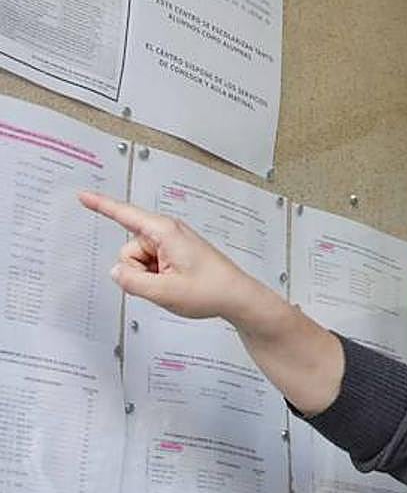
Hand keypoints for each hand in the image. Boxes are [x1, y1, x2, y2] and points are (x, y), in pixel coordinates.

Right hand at [79, 191, 265, 321]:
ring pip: (139, 261)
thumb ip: (132, 282)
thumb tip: (117, 272)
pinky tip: (176, 283)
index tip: (83, 195)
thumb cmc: (211, 289)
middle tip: (165, 283)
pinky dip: (157, 277)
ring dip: (149, 276)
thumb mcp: (164, 292)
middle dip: (138, 271)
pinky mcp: (176, 253)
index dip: (101, 205)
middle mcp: (168, 232)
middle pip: (129, 250)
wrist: (237, 296)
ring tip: (175, 283)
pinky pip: (151, 265)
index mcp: (165, 232)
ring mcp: (172, 243)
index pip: (125, 215)